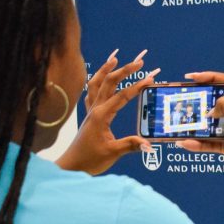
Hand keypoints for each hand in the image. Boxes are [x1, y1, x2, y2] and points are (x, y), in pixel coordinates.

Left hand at [56, 49, 158, 174]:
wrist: (72, 166)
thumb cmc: (90, 160)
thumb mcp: (112, 153)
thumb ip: (130, 145)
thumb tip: (149, 145)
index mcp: (101, 116)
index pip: (122, 96)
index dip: (138, 86)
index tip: (151, 78)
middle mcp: (95, 109)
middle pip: (109, 83)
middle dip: (124, 70)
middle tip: (139, 61)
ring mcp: (90, 111)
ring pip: (96, 83)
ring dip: (105, 70)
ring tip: (115, 58)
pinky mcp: (89, 115)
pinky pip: (91, 92)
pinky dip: (96, 81)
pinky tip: (100, 76)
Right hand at [175, 71, 223, 172]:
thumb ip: (223, 103)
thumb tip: (212, 112)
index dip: (210, 76)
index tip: (193, 77)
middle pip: (215, 101)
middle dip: (199, 101)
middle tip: (185, 98)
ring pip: (208, 123)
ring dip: (195, 124)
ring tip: (181, 122)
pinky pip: (207, 141)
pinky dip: (196, 142)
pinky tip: (184, 142)